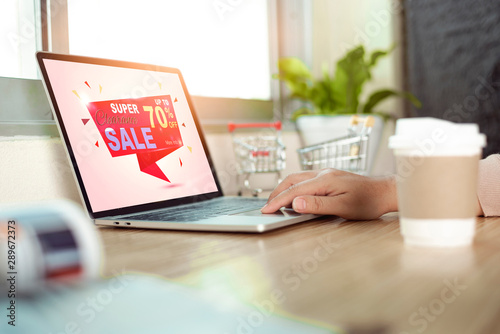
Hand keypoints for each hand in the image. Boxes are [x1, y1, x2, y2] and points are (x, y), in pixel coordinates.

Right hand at [261, 169, 397, 219]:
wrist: (385, 192)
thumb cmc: (368, 202)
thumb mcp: (343, 207)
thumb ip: (318, 205)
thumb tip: (295, 202)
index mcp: (325, 180)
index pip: (294, 190)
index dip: (278, 201)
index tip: (266, 210)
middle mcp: (323, 173)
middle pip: (292, 180)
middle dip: (276, 193)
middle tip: (266, 206)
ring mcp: (326, 173)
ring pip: (297, 177)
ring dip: (284, 188)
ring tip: (275, 201)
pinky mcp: (330, 176)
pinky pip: (305, 178)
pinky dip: (293, 186)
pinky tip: (293, 193)